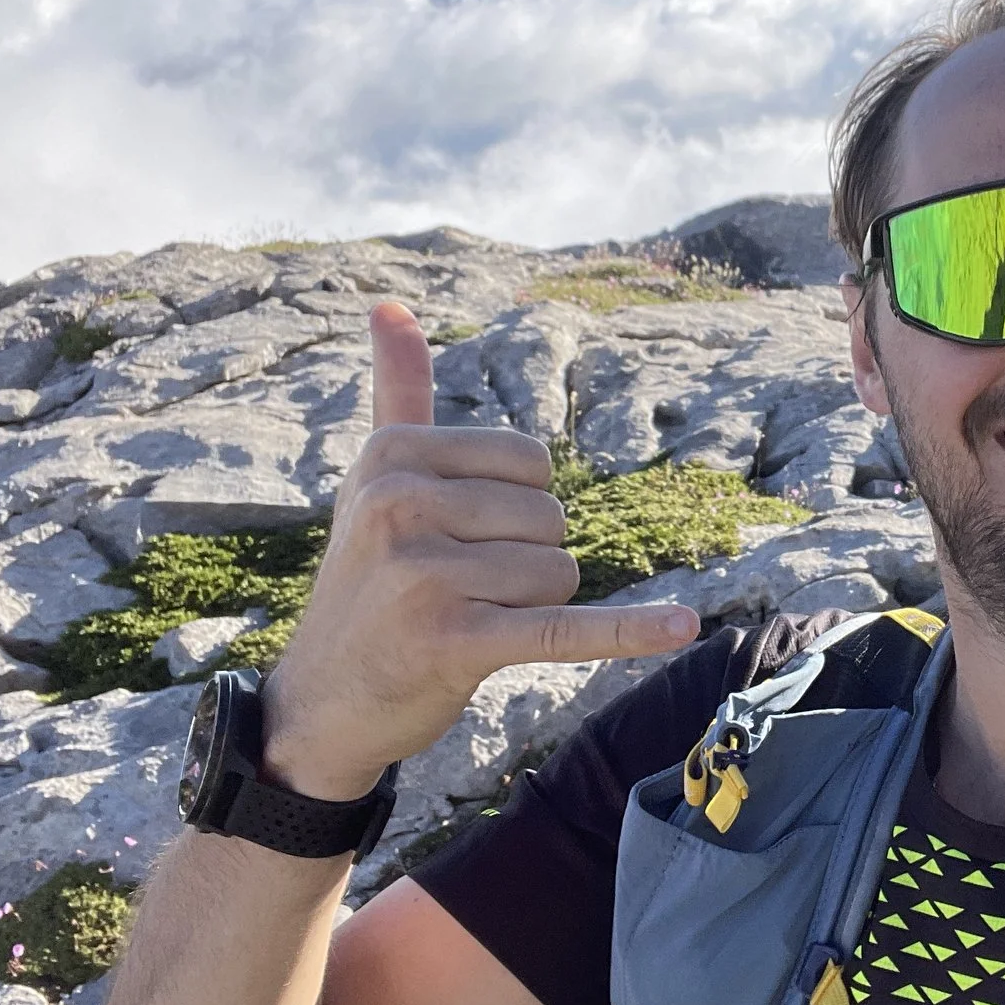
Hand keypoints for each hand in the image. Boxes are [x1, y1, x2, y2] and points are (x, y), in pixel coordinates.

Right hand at [262, 302, 699, 799]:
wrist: (322, 702)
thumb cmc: (366, 581)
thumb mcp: (374, 480)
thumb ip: (398, 392)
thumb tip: (390, 303)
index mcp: (392, 456)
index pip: (530, 464)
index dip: (514, 511)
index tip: (453, 541)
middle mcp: (400, 507)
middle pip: (548, 520)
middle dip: (524, 564)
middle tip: (456, 594)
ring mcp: (425, 576)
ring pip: (558, 575)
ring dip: (529, 609)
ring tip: (463, 623)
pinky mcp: (455, 643)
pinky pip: (565, 630)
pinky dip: (627, 632)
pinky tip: (683, 627)